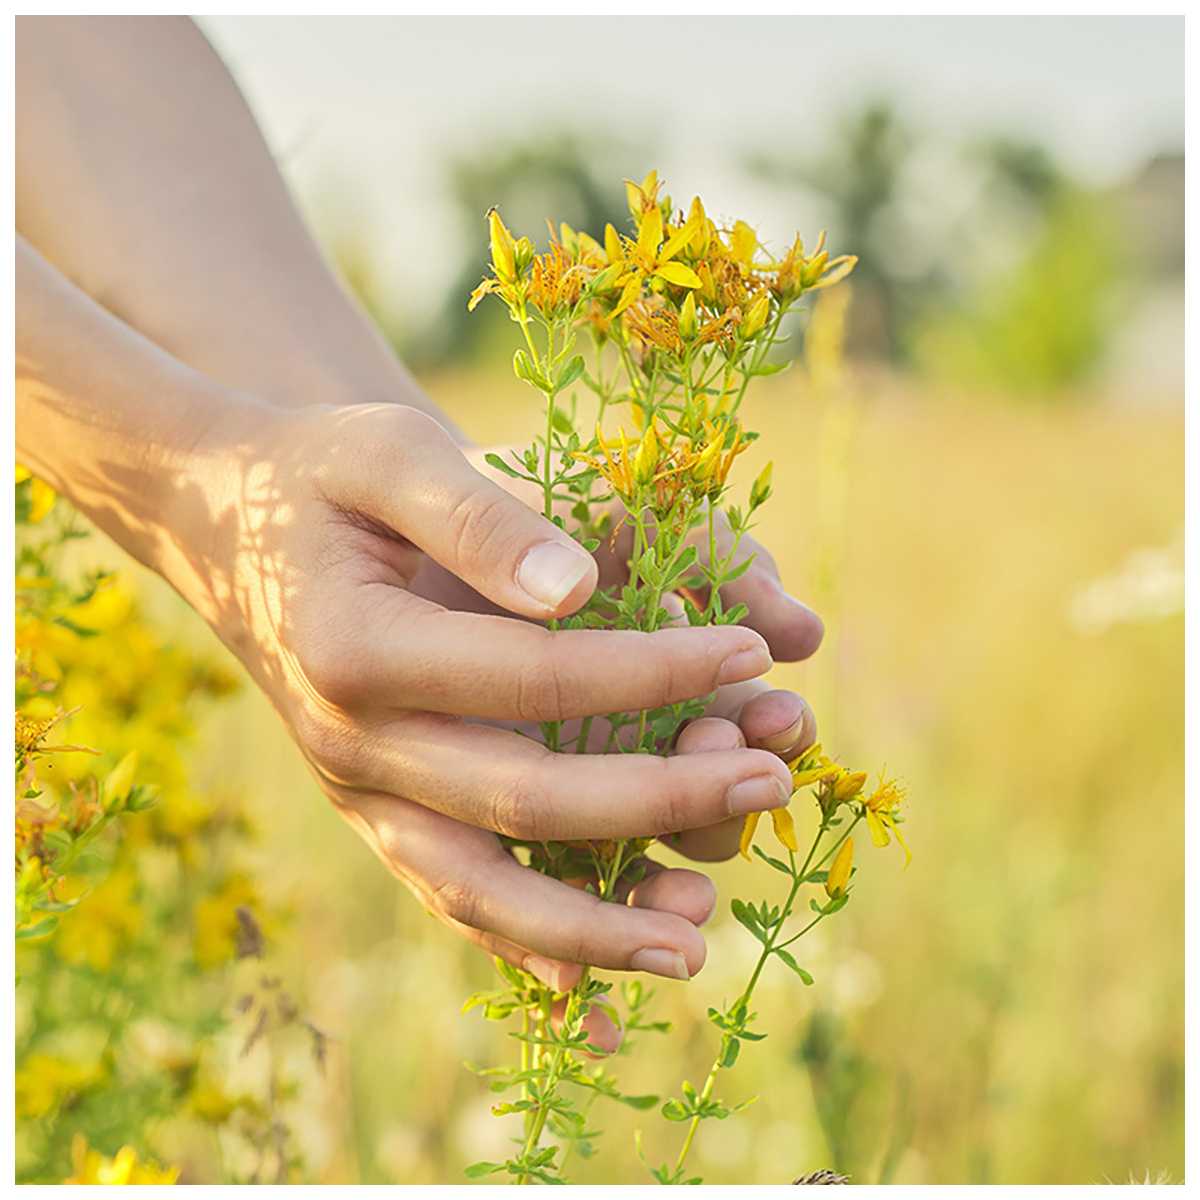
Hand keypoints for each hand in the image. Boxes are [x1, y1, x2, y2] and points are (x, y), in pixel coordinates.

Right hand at [176, 399, 805, 984]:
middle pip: (523, 798)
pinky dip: (521, 942)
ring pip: (479, 888)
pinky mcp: (374, 814)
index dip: (653, 671)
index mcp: (357, 648)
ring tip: (697, 940)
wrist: (230, 528)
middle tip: (772, 782)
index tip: (752, 651)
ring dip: (593, 924)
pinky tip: (592, 984)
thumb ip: (480, 516)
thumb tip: (579, 589)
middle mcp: (351, 743)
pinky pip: (449, 894)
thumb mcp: (394, 454)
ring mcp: (359, 793)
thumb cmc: (326, 476)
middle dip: (659, 797)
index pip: (535, 675)